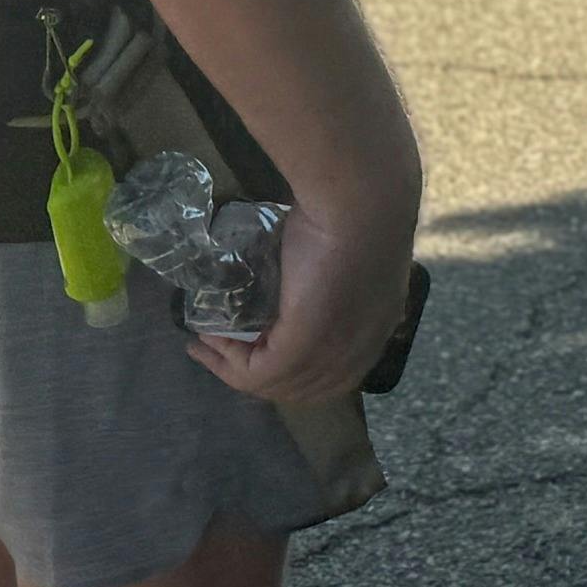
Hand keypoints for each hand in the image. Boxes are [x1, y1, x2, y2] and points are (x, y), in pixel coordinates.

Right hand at [192, 196, 413, 406]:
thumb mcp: (346, 255)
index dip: (292, 369)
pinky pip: (258, 374)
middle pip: (303, 387)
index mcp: (378, 327)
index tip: (256, 348)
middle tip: (222, 355)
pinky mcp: (304, 344)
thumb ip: (330, 278)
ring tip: (208, 347)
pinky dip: (228, 363)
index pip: (333, 374)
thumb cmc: (355, 212)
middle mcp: (360, 350)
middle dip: (258, 376)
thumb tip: (297, 280)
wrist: (361, 199)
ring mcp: (334, 352)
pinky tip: (209, 342)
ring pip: (276, 385)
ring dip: (234, 369)